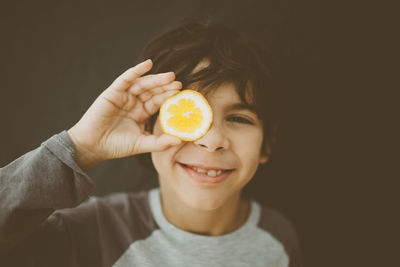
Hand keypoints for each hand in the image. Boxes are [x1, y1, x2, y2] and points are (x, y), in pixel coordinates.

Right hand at [67, 59, 181, 169]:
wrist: (93, 146)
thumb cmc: (116, 146)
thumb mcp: (141, 144)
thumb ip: (160, 143)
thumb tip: (180, 140)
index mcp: (141, 113)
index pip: (158, 102)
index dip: (168, 96)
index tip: (181, 93)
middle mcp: (134, 102)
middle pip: (152, 91)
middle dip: (165, 86)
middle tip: (178, 83)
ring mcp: (124, 96)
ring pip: (143, 84)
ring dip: (156, 79)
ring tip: (169, 76)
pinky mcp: (113, 92)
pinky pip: (126, 79)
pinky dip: (136, 71)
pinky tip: (148, 64)